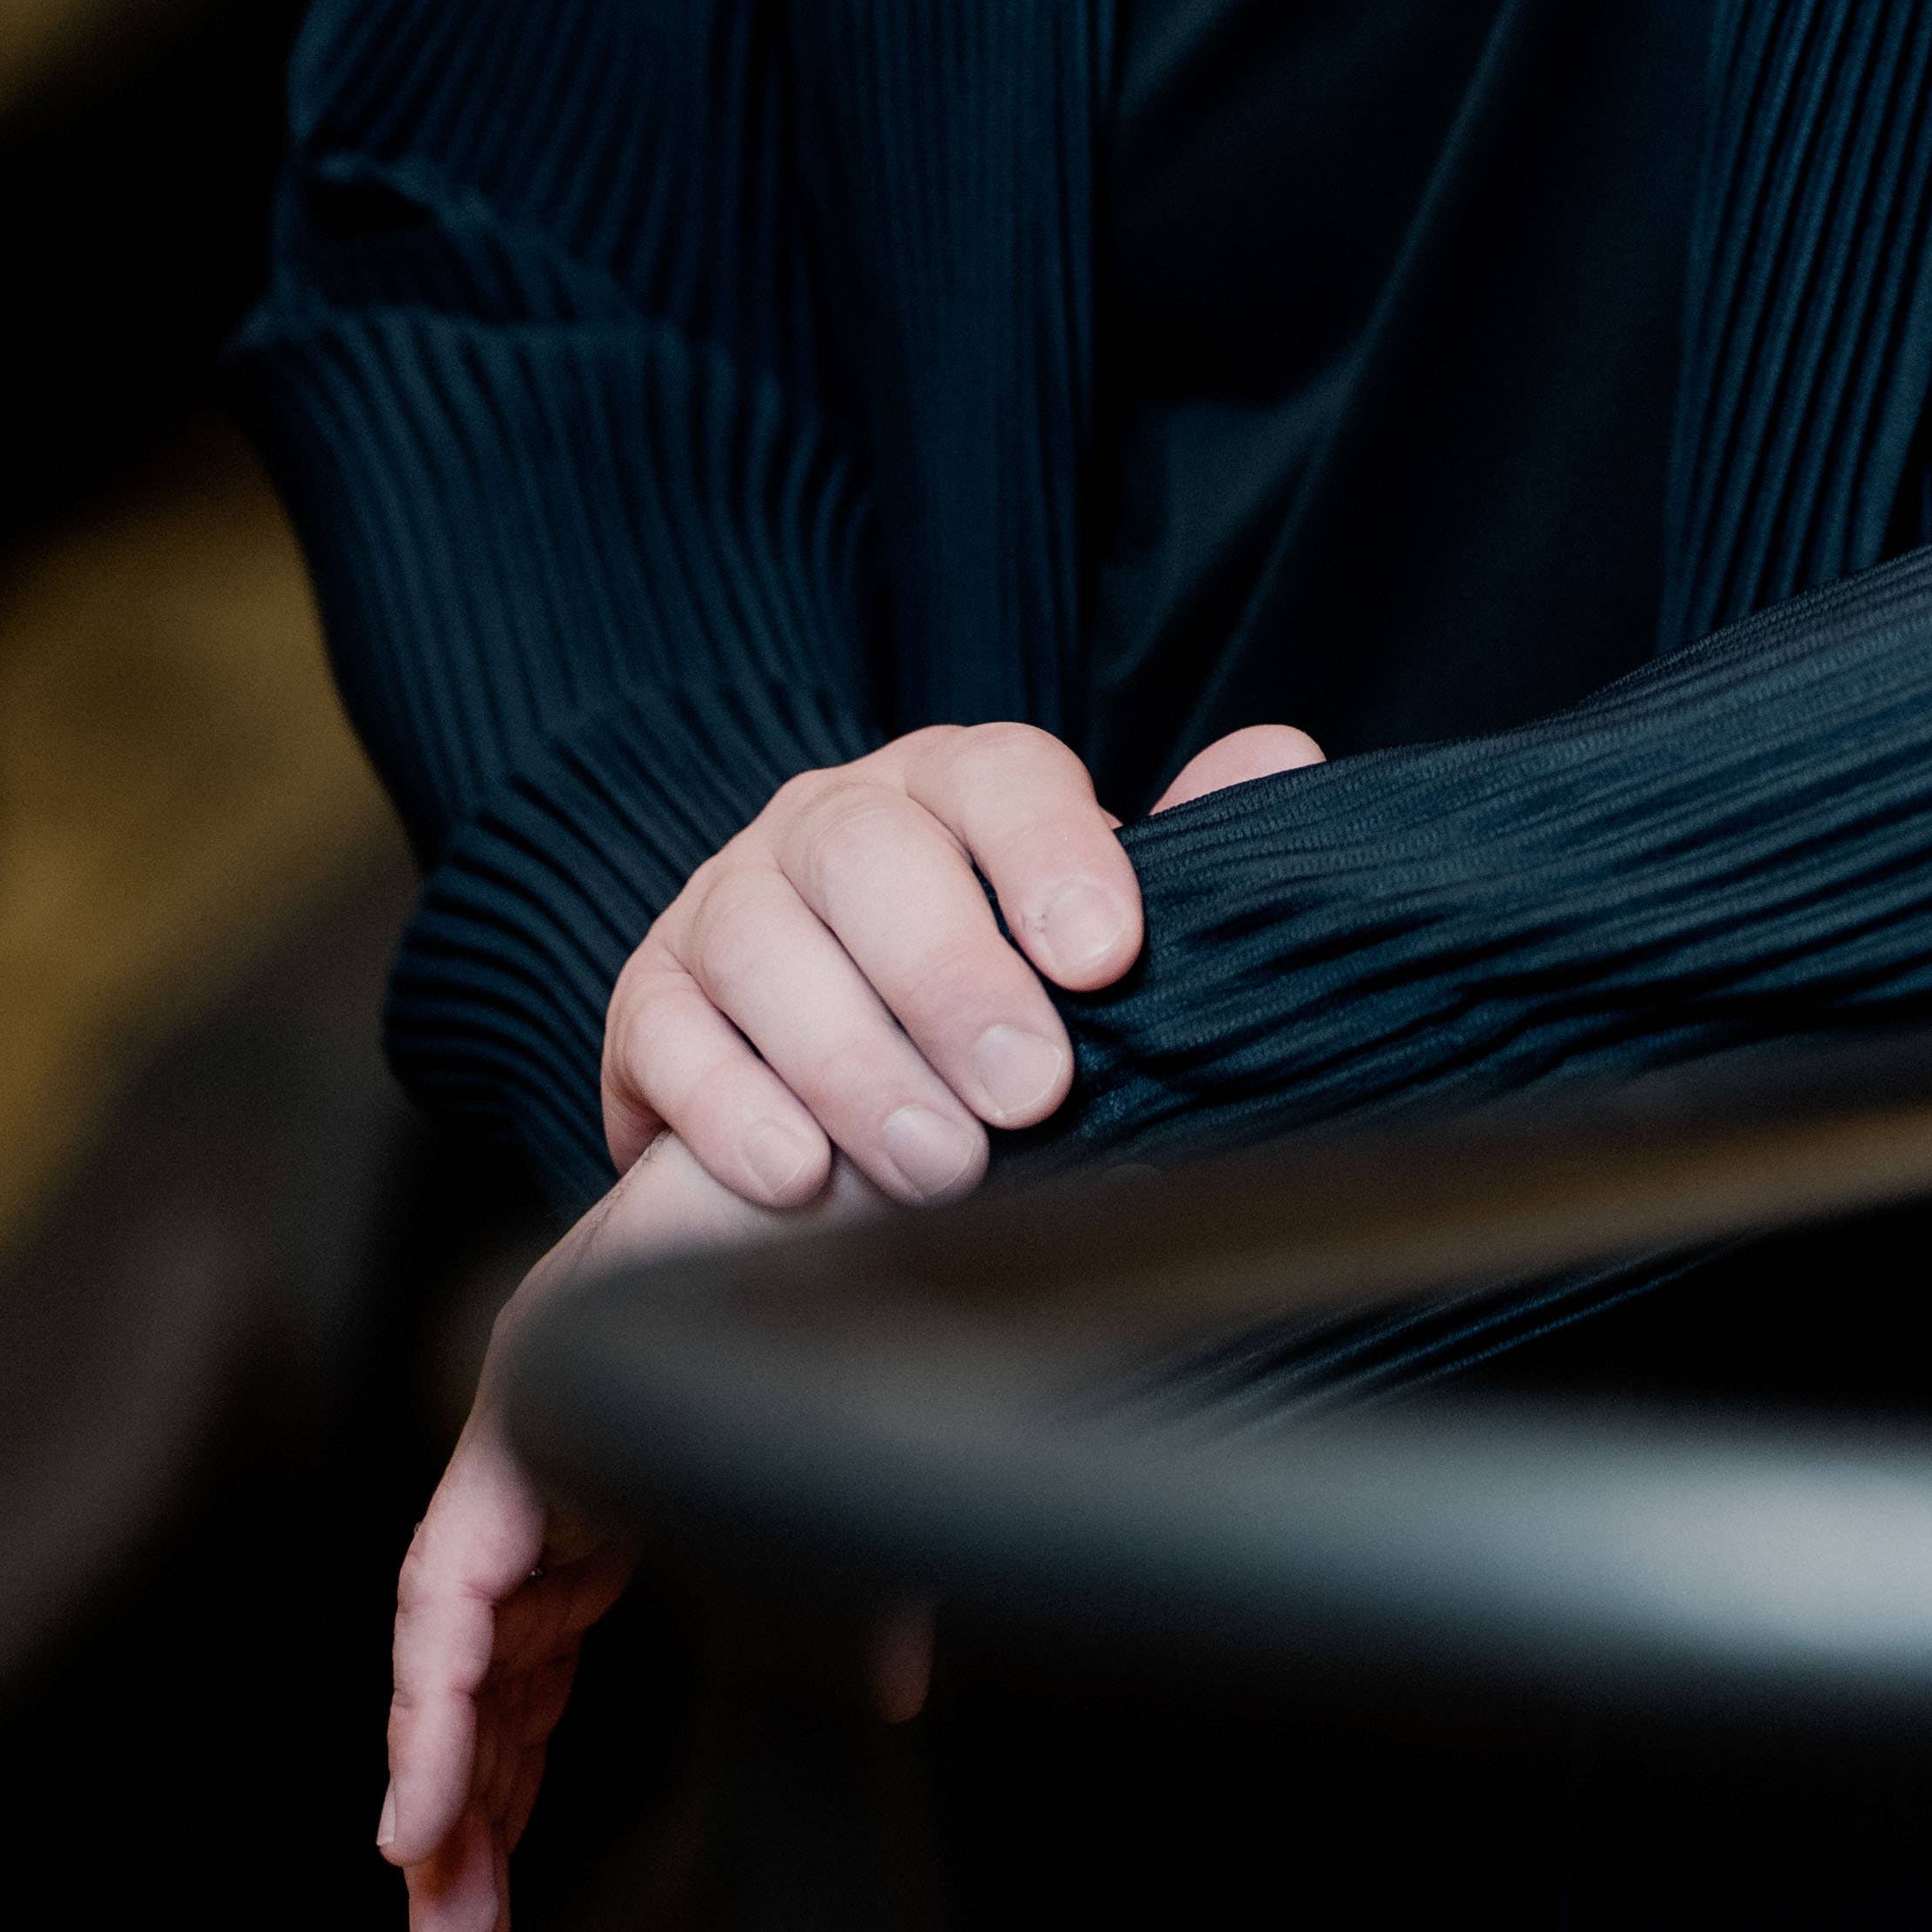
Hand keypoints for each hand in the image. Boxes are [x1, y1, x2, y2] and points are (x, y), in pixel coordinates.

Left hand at [380, 1131, 783, 1931]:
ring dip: (438, 1785)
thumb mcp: (847, 1448)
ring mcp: (529, 1437)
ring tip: (428, 1898)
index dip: (493, 1780)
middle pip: (480, 1677)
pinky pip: (460, 1583)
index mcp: (602, 1486)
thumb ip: (853, 1572)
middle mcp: (547, 1472)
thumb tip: (895, 1679)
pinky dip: (442, 1698)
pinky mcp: (530, 1410)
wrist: (857, 1126)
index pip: (525, 1659)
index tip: (465, 1904)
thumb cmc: (858, 1270)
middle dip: (461, 1823)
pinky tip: (426, 1797)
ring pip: (453, 1644)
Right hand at [599, 721, 1150, 1211]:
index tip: (1107, 959)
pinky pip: (667, 1030)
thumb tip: (1282, 757)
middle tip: (1031, 1096)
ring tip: (940, 1167)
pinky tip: (797, 1174)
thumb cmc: (993, 1012)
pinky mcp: (650, 998)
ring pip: (764, 943)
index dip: (1052, 856)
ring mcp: (726, 902)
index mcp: (953, 789)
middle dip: (953, 979)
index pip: (1001, 779)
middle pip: (872, 856)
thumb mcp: (1086, 942)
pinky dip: (732, 1106)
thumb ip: (1185, 858)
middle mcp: (831, 823)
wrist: (828, 1113)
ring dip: (854, 1062)